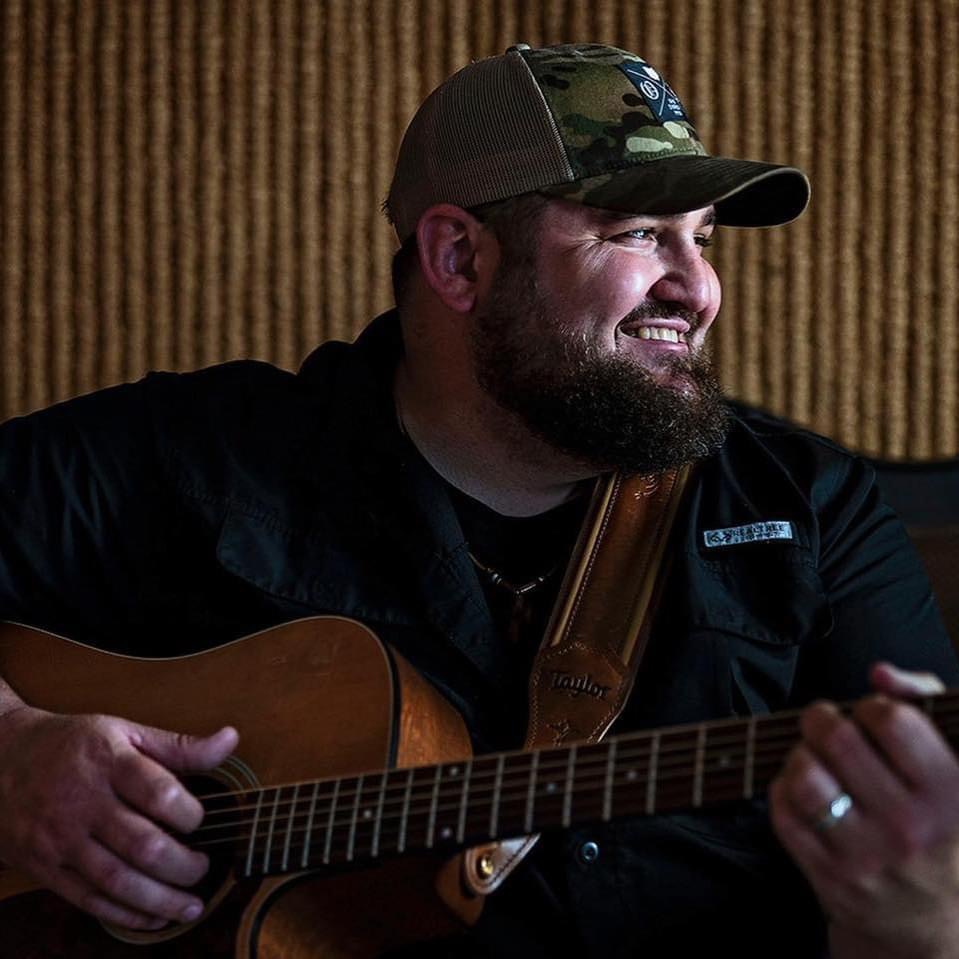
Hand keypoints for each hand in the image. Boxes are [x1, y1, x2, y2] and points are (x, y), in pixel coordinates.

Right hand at [0, 705, 237, 930]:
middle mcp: (84, 803)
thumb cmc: (73, 745)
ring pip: (116, 881)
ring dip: (160, 900)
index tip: (200, 820)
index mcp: (109, 763)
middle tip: (205, 867)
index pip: (157, 792)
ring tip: (192, 906)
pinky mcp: (46, 869)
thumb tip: (230, 740)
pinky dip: (125, 916)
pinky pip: (88, 900)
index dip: (189, 813)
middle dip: (182, 865)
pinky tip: (154, 918)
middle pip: (141, 845)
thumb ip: (179, 745)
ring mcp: (62, 840)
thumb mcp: (124, 731)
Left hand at [769, 664, 958, 958]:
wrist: (931, 922)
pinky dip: (784, 791)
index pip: (892, 719)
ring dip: (800, 756)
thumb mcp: (954, 764)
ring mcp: (867, 856)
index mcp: (950, 795)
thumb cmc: (939, 822)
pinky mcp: (829, 877)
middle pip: (838, 739)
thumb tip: (880, 672)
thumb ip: (926, 702)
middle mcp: (910, 828)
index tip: (873, 718)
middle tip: (828, 728)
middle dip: (823, 720)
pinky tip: (805, 794)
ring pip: (805, 776)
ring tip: (815, 761)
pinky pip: (783, 812)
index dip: (873, 707)